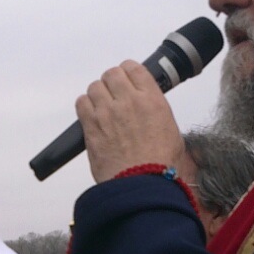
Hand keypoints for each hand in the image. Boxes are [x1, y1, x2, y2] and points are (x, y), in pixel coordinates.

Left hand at [76, 60, 183, 182]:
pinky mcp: (91, 127)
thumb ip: (158, 114)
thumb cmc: (161, 165)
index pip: (134, 68)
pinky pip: (81, 103)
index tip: (127, 82)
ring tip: (103, 108)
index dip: (128, 73)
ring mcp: (107, 113)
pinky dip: (85, 106)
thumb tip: (152, 111)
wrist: (143, 184)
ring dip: (98, 95)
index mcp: (152, 99)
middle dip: (112, 83)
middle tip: (114, 96)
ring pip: (94, 87)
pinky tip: (92, 117)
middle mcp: (128, 101)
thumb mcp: (172, 132)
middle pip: (111, 74)